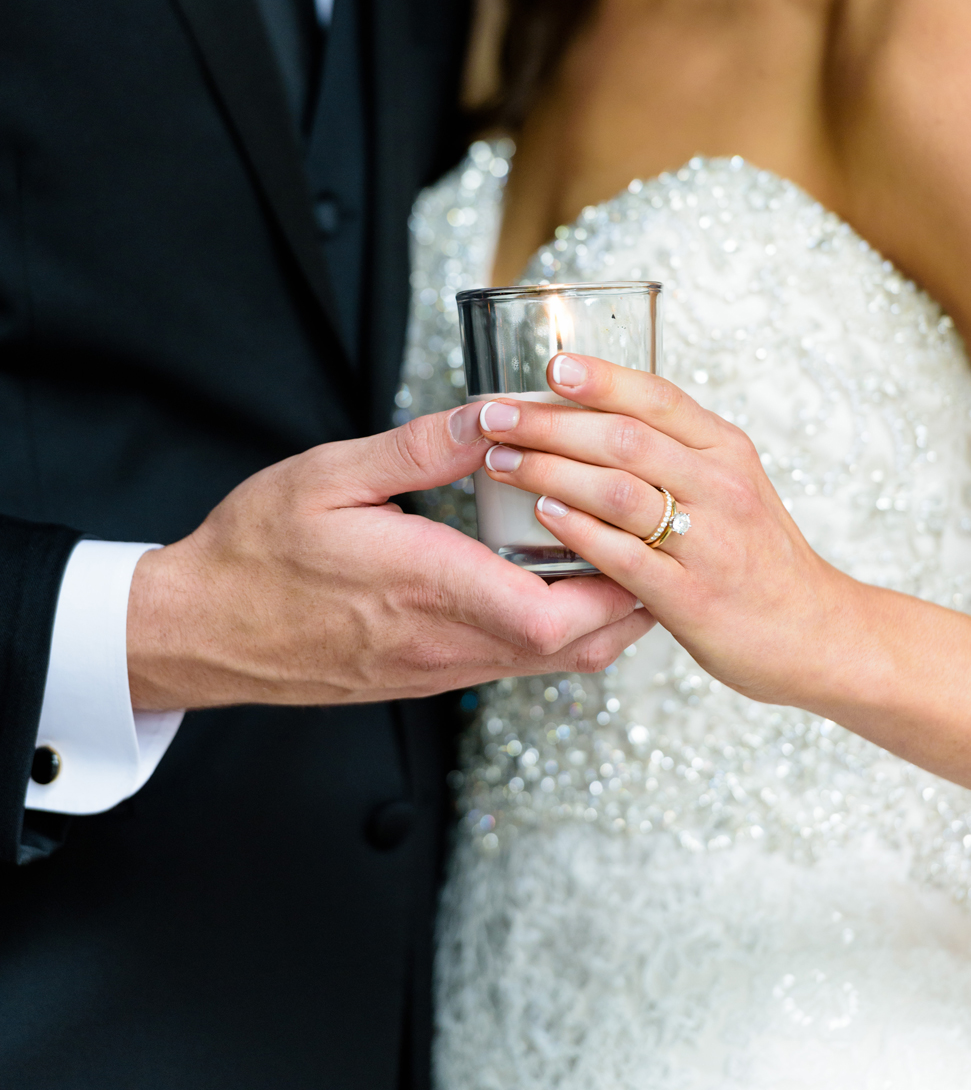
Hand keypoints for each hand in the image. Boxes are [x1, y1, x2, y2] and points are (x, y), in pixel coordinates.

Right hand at [127, 404, 656, 708]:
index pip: (545, 615)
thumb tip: (494, 413)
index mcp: (426, 590)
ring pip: (557, 663)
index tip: (630, 526)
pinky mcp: (436, 675)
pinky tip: (570, 579)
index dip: (607, 579)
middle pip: (575, 648)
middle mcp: (446, 642)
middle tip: (651, 534)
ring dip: (606, 616)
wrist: (199, 630)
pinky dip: (567, 629)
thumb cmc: (255, 551)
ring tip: (626, 551)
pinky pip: (524, 663)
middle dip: (630, 598)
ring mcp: (444, 667)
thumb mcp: (328, 476)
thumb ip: (419, 448)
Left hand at [473, 353, 970, 795]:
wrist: (817, 633)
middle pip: (626, 439)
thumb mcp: (735, 485)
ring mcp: (709, 543)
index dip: (603, 378)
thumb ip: (679, 452)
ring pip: (620, 491)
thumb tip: (601, 414)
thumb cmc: (761, 558)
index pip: (660, 399)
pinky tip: (542, 516)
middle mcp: (723, 488)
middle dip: (551, 422)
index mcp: (728, 452)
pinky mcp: (692, 598)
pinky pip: (625, 557)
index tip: (551, 364)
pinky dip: (579, 531)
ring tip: (501, 460)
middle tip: (494, 414)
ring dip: (550, 471)